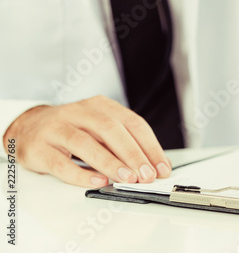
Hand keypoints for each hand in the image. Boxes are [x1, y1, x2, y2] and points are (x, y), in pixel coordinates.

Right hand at [2, 95, 172, 187]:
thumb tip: (154, 165)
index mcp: (101, 105)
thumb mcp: (100, 129)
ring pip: (85, 144)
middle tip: (147, 174)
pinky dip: (81, 174)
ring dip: (110, 163)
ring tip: (127, 179)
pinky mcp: (39, 148)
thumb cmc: (72, 130)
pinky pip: (60, 163)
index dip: (149, 145)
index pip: (132, 122)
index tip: (161, 166)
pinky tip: (98, 182)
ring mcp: (57, 128)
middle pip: (110, 130)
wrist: (28, 127)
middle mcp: (79, 112)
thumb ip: (124, 143)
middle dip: (133, 154)